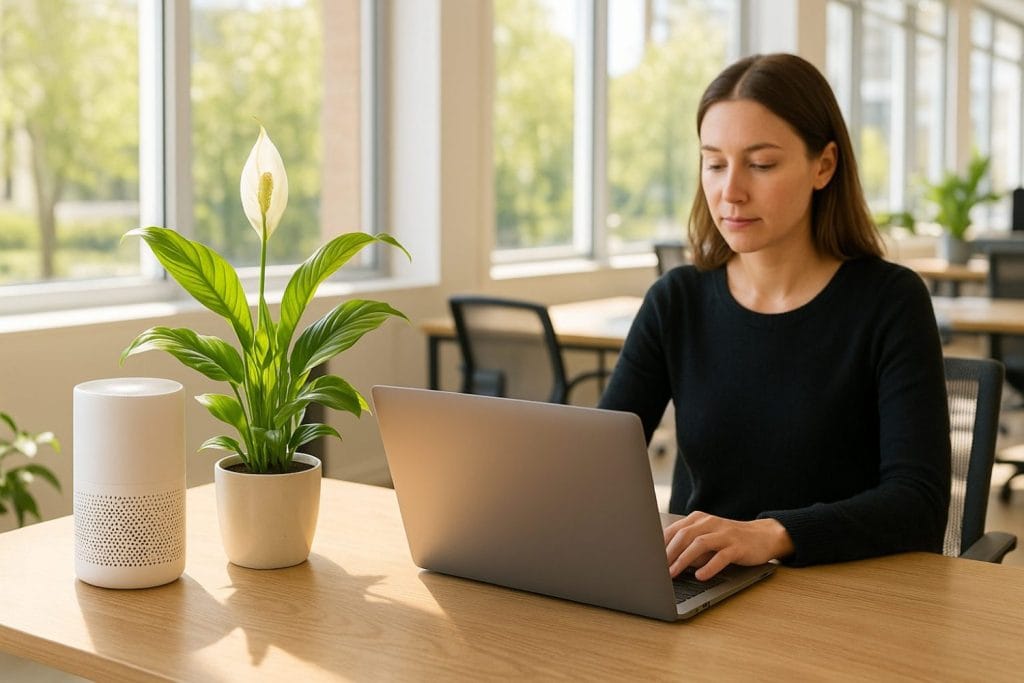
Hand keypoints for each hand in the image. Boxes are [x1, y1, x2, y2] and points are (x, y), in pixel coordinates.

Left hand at [663, 511, 793, 579]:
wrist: (763, 537)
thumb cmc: (729, 540)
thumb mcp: (706, 539)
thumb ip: (688, 547)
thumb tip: (666, 563)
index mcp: (698, 519)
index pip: (673, 530)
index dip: (660, 545)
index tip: (649, 559)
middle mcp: (710, 523)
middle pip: (684, 535)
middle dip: (668, 553)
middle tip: (657, 569)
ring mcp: (724, 534)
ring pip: (699, 544)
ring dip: (683, 560)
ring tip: (673, 573)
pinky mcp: (737, 546)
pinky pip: (721, 556)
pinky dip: (709, 567)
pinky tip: (700, 576)